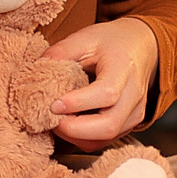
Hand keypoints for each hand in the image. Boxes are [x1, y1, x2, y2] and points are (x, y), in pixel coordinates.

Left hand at [42, 17, 158, 145]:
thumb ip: (60, 53)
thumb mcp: (84, 38)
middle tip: (49, 118)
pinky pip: (105, 140)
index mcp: (123, 68)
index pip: (106, 93)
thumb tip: (36, 71)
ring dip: (76, 136)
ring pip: (106, 138)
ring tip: (56, 121)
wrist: (140, 46)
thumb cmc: (111, 42)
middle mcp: (134, 94)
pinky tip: (68, 124)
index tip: (52, 104)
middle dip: (74, 129)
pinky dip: (83, 138)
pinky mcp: (130, 124)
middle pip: (109, 125)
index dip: (78, 103)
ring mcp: (135, 112)